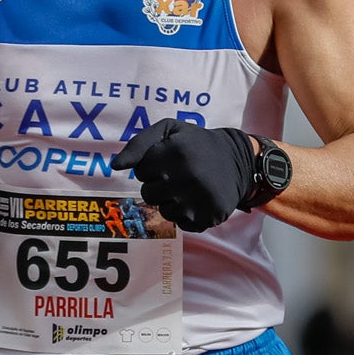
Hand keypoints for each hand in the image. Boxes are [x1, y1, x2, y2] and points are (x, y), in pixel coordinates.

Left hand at [112, 118, 261, 232]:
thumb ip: (139, 144)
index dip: (151, 166)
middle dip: (159, 185)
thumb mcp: (169, 130)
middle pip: (148, 194)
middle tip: (178, 175)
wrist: (238, 161)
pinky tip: (198, 200)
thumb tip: (115, 165)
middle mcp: (186, 177)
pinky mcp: (207, 217)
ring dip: (172, 201)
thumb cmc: (196, 144)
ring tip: (189, 187)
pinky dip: (186, 214)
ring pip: (164, 211)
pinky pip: (181, 224)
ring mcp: (197, 200)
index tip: (168, 160)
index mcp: (175, 153)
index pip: (140, 171)